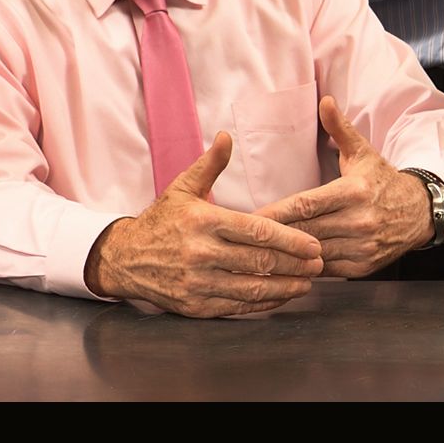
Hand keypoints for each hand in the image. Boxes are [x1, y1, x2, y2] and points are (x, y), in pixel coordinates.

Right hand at [88, 132, 325, 317]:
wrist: (124, 258)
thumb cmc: (160, 220)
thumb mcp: (182, 188)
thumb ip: (210, 165)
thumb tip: (226, 136)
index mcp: (203, 221)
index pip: (256, 231)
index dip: (289, 240)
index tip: (313, 245)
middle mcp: (201, 253)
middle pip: (260, 261)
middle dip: (295, 264)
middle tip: (319, 263)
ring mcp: (198, 282)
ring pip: (252, 288)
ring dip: (285, 287)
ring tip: (307, 282)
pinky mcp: (195, 306)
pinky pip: (237, 306)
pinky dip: (262, 303)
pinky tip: (280, 296)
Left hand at [252, 96, 431, 277]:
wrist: (419, 212)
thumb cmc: (383, 180)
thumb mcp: (363, 153)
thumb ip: (340, 128)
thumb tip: (325, 100)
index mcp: (354, 192)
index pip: (307, 204)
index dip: (278, 212)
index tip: (253, 217)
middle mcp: (359, 221)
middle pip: (306, 231)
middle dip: (275, 235)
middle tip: (245, 238)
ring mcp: (362, 247)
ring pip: (314, 254)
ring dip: (288, 256)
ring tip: (259, 255)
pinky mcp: (363, 267)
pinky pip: (326, 270)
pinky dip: (306, 268)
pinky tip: (286, 266)